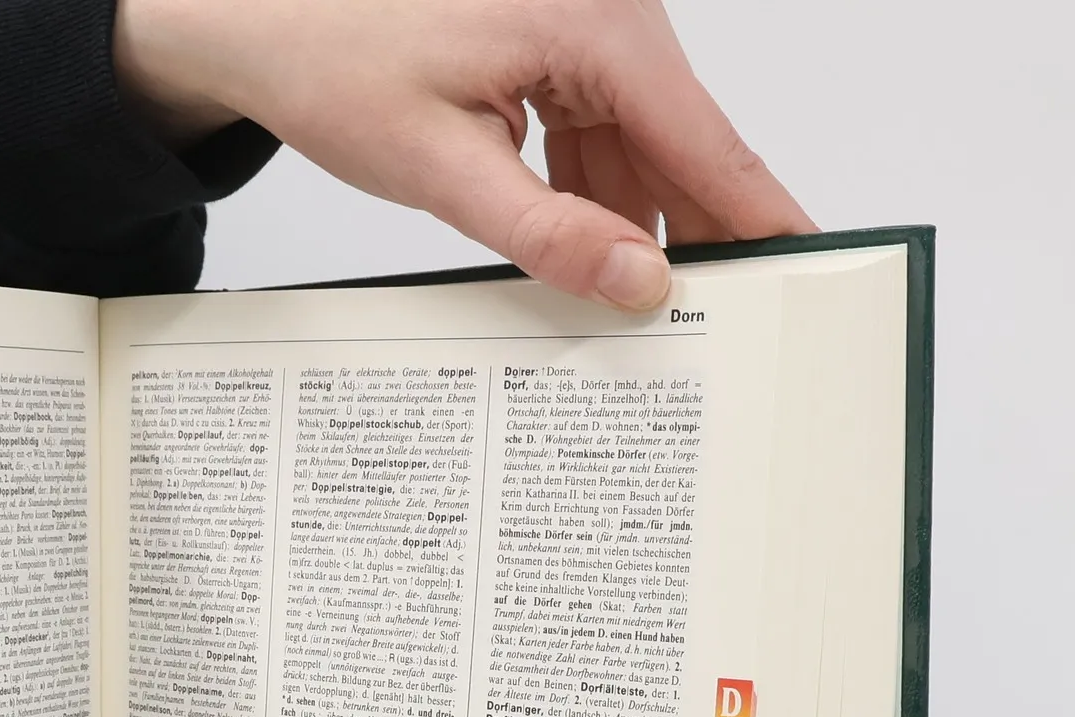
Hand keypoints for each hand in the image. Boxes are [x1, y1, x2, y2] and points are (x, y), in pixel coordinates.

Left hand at [113, 0, 811, 309]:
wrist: (264, 14)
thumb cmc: (334, 60)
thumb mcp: (442, 168)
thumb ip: (546, 233)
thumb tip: (637, 283)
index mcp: (595, 26)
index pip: (707, 142)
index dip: (760, 216)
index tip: (810, 271)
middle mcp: (609, 18)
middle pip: (684, 150)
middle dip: (699, 238)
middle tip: (728, 326)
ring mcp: (585, 35)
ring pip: (641, 154)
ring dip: (637, 230)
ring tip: (652, 316)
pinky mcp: (557, 55)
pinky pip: (600, 141)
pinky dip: (595, 203)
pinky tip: (589, 264)